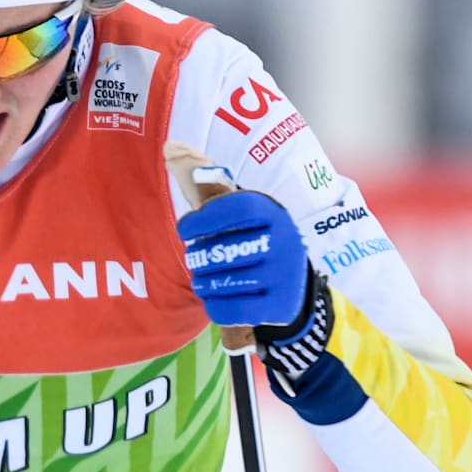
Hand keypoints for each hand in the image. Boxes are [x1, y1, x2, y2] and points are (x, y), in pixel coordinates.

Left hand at [177, 190, 319, 348]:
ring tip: (201, 281)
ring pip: (227, 282)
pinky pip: (234, 310)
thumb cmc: (255, 241)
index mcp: (274, 213)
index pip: (238, 208)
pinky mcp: (282, 306)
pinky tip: (213, 299)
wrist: (291, 284)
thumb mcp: (245, 217)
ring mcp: (285, 275)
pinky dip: (215, 306)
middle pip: (226, 249)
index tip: (184, 229)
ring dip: (204, 283)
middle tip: (194, 261)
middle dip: (199, 258)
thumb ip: (216, 195)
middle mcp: (285, 241)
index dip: (205, 218)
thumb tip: (181, 161)